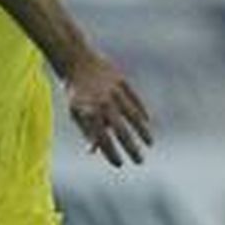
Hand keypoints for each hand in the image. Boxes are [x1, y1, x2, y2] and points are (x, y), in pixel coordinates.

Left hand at [65, 51, 153, 167]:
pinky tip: (147, 122)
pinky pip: (135, 99)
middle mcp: (102, 104)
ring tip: (149, 144)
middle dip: (130, 148)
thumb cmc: (76, 92)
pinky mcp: (121, 81)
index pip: (102, 139)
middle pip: (120, 131)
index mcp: (89, 113)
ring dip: (142, 132)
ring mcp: (113, 92)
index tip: (119, 164)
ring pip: (132, 115)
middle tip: (139, 162)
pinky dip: (142, 111)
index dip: (110, 153)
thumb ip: (86, 130)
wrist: (77, 61)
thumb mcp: (75, 112)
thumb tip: (93, 151)